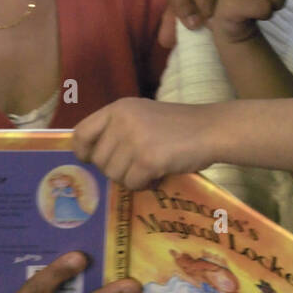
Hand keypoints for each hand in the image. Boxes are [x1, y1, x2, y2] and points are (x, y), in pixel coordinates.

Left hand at [74, 98, 214, 189]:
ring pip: (114, 175)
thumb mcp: (142, 116)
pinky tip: (159, 174)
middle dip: (116, 170)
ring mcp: (134, 140)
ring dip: (132, 178)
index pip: (81, 132)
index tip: (90, 160)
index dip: (82, 151)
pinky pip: (132, 184)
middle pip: (99, 160)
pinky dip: (145, 185)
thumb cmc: (179, 125)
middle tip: (138, 166)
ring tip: (151, 169)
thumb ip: (118, 129)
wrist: (211, 129)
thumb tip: (92, 156)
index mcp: (118, 108)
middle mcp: (122, 121)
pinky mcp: (147, 159)